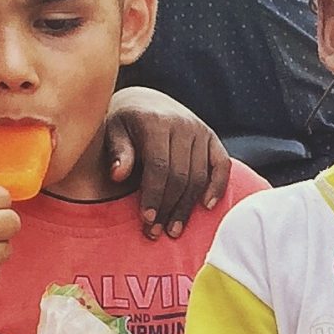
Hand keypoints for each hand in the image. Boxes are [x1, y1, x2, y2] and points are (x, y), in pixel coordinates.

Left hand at [106, 88, 232, 239]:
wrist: (145, 101)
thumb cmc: (123, 123)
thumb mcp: (112, 131)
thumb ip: (117, 151)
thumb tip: (118, 175)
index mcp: (155, 121)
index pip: (159, 166)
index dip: (154, 195)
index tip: (147, 220)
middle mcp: (182, 124)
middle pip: (181, 175)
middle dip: (168, 208)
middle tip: (157, 232)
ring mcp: (200, 130)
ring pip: (199, 176)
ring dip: (187, 207)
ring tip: (174, 229)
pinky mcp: (212, 137)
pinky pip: (222, 165)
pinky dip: (217, 187)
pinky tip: (206, 207)